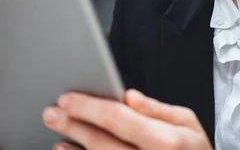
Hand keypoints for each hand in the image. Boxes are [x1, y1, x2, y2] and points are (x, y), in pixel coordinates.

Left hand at [42, 89, 212, 149]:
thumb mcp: (187, 123)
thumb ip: (158, 110)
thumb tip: (130, 97)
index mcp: (166, 140)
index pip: (119, 118)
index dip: (90, 107)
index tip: (68, 98)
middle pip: (102, 143)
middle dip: (74, 125)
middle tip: (51, 112)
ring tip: (58, 136)